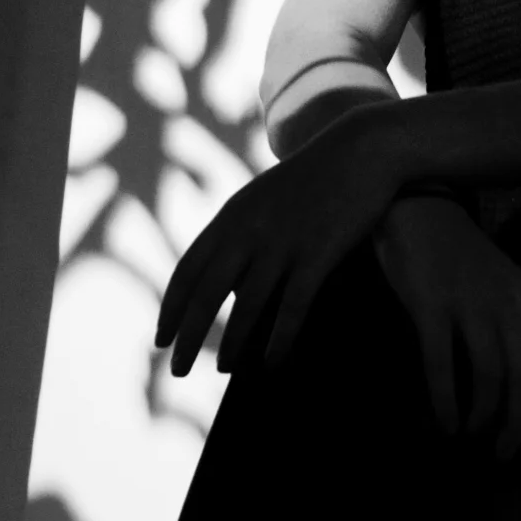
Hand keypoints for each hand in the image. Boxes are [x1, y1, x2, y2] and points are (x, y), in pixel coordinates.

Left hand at [156, 106, 401, 376]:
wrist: (360, 150)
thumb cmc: (312, 178)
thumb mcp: (262, 197)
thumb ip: (237, 231)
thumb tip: (221, 276)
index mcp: (231, 217)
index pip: (187, 271)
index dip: (171, 309)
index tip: (161, 339)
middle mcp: (250, 232)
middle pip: (208, 295)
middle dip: (189, 337)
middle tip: (178, 370)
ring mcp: (284, 244)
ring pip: (248, 306)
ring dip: (231, 344)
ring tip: (222, 370)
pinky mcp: (319, 255)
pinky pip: (293, 307)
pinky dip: (279, 339)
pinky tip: (271, 363)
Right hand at [374, 195, 520, 462]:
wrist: (421, 213)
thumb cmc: (463, 262)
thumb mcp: (507, 289)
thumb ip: (519, 329)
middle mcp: (509, 303)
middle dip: (519, 424)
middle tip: (504, 452)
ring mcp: (470, 303)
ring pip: (490, 375)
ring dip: (484, 415)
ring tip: (473, 434)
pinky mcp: (432, 305)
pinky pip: (442, 364)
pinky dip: (446, 400)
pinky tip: (446, 421)